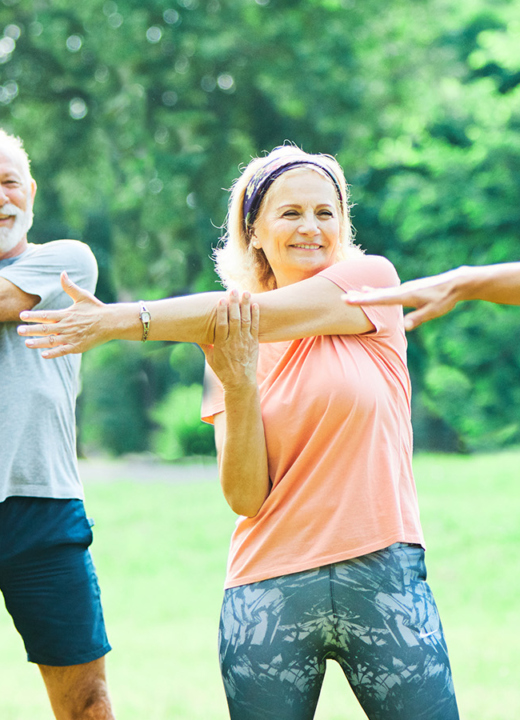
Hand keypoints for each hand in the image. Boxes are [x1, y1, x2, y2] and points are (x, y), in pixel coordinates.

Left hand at [17, 271, 107, 357]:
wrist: (111, 323)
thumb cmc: (96, 309)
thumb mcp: (82, 296)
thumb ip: (69, 286)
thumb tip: (62, 273)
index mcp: (66, 314)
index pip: (46, 315)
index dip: (33, 315)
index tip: (22, 315)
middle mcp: (67, 326)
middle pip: (45, 329)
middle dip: (31, 330)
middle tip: (19, 331)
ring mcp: (72, 338)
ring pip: (51, 341)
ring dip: (38, 343)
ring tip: (27, 343)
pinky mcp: (77, 347)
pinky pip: (62, 351)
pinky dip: (53, 353)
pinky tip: (43, 354)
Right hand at [200, 290, 259, 389]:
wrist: (240, 382)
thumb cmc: (223, 370)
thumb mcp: (211, 359)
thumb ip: (205, 345)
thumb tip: (195, 334)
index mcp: (221, 344)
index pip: (221, 325)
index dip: (221, 312)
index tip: (220, 300)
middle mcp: (234, 342)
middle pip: (234, 319)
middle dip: (234, 304)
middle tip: (233, 290)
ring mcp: (245, 341)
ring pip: (246, 320)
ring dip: (246, 305)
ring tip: (246, 292)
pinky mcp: (254, 343)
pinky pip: (255, 327)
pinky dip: (256, 315)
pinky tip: (255, 305)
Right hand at [342, 271, 459, 329]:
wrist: (455, 282)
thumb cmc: (444, 298)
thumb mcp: (433, 311)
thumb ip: (418, 318)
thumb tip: (405, 327)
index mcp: (406, 296)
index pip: (380, 300)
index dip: (364, 300)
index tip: (349, 299)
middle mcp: (402, 290)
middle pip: (376, 294)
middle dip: (360, 297)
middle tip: (343, 297)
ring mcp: (404, 288)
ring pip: (380, 292)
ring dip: (365, 294)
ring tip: (352, 294)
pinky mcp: (407, 289)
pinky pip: (386, 291)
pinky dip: (375, 292)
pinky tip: (369, 290)